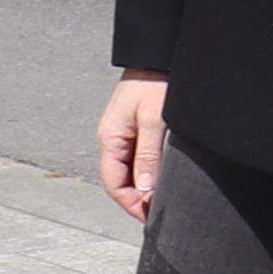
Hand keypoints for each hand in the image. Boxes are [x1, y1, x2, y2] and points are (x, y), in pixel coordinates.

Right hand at [95, 75, 170, 219]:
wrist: (157, 57)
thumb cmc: (155, 84)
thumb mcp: (154, 122)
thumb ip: (149, 156)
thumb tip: (144, 190)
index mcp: (110, 138)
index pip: (113, 183)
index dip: (130, 204)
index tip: (150, 217)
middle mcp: (112, 139)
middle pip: (119, 180)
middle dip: (136, 200)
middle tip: (159, 214)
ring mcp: (122, 134)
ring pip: (128, 171)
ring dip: (142, 188)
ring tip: (162, 201)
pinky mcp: (134, 129)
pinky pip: (136, 158)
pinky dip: (146, 173)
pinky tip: (160, 180)